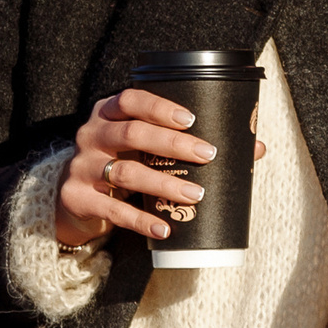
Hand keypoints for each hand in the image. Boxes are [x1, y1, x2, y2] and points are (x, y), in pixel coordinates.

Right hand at [52, 87, 268, 247]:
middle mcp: (90, 135)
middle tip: (207, 155)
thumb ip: (186, 143)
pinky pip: (113, 210)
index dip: (160, 107)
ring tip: (197, 194)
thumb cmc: (121, 163)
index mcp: (107, 113)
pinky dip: (142, 220)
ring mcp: (81, 167)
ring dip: (165, 184)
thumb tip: (256, 147)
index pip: (130, 99)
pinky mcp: (77, 199)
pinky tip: (166, 227)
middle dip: (173, 144)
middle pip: (132, 134)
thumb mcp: (142, 149)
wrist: (71, 198)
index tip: (192, 119)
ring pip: (126, 173)